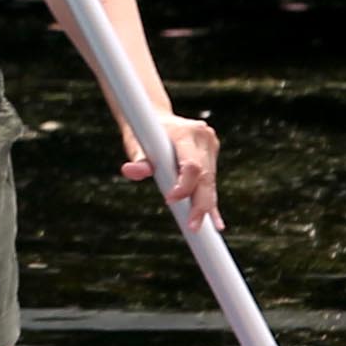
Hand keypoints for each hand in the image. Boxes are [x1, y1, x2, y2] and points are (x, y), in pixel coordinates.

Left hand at [127, 112, 224, 229]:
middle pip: (206, 177)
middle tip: (192, 226)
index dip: (184, 185)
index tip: (170, 200)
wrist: (157, 118)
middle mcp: (203, 137)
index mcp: (185, 133)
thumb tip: (129, 170)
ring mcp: (210, 145)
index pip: (191, 165)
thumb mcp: (136, 144)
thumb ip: (138, 160)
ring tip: (201, 228)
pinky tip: (216, 223)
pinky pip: (211, 182)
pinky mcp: (212, 154)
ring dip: (206, 205)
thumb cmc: (144, 133)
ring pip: (210, 182)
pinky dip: (210, 202)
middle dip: (200, 204)